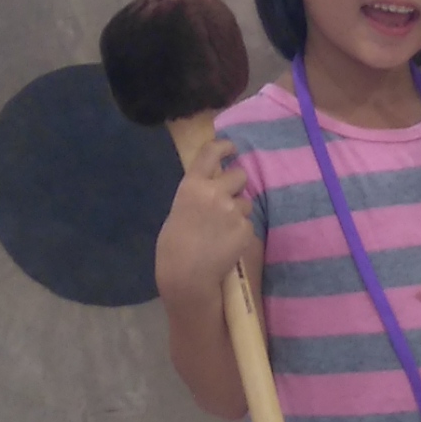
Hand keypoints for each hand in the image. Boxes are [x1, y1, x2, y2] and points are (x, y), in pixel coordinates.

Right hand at [153, 136, 255, 301]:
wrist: (187, 275)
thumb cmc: (173, 246)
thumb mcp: (178, 210)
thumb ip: (197, 195)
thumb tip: (211, 189)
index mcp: (192, 185)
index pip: (211, 152)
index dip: (224, 146)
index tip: (231, 147)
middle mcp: (215, 192)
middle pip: (239, 175)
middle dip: (236, 185)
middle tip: (227, 201)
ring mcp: (233, 210)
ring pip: (245, 202)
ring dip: (238, 212)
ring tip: (222, 231)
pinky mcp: (246, 228)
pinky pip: (247, 224)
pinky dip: (240, 232)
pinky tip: (226, 245)